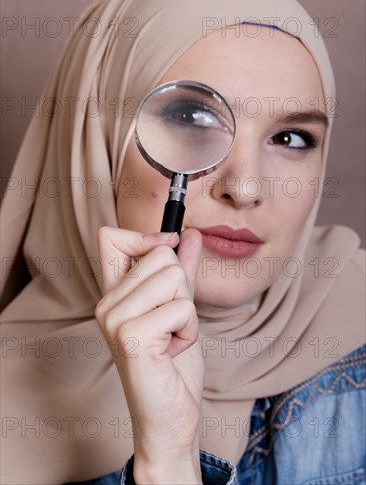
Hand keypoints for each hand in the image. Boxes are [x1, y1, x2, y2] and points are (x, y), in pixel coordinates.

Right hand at [95, 227, 203, 483]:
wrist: (170, 419)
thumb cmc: (173, 367)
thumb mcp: (180, 310)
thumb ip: (183, 271)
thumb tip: (190, 234)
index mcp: (114, 295)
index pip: (111, 237)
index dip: (146, 236)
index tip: (170, 248)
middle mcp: (107, 303)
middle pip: (160, 254)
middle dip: (182, 286)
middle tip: (172, 321)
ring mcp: (115, 319)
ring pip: (174, 277)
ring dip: (188, 310)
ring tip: (173, 337)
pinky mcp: (131, 335)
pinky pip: (182, 307)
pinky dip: (190, 330)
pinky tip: (174, 351)